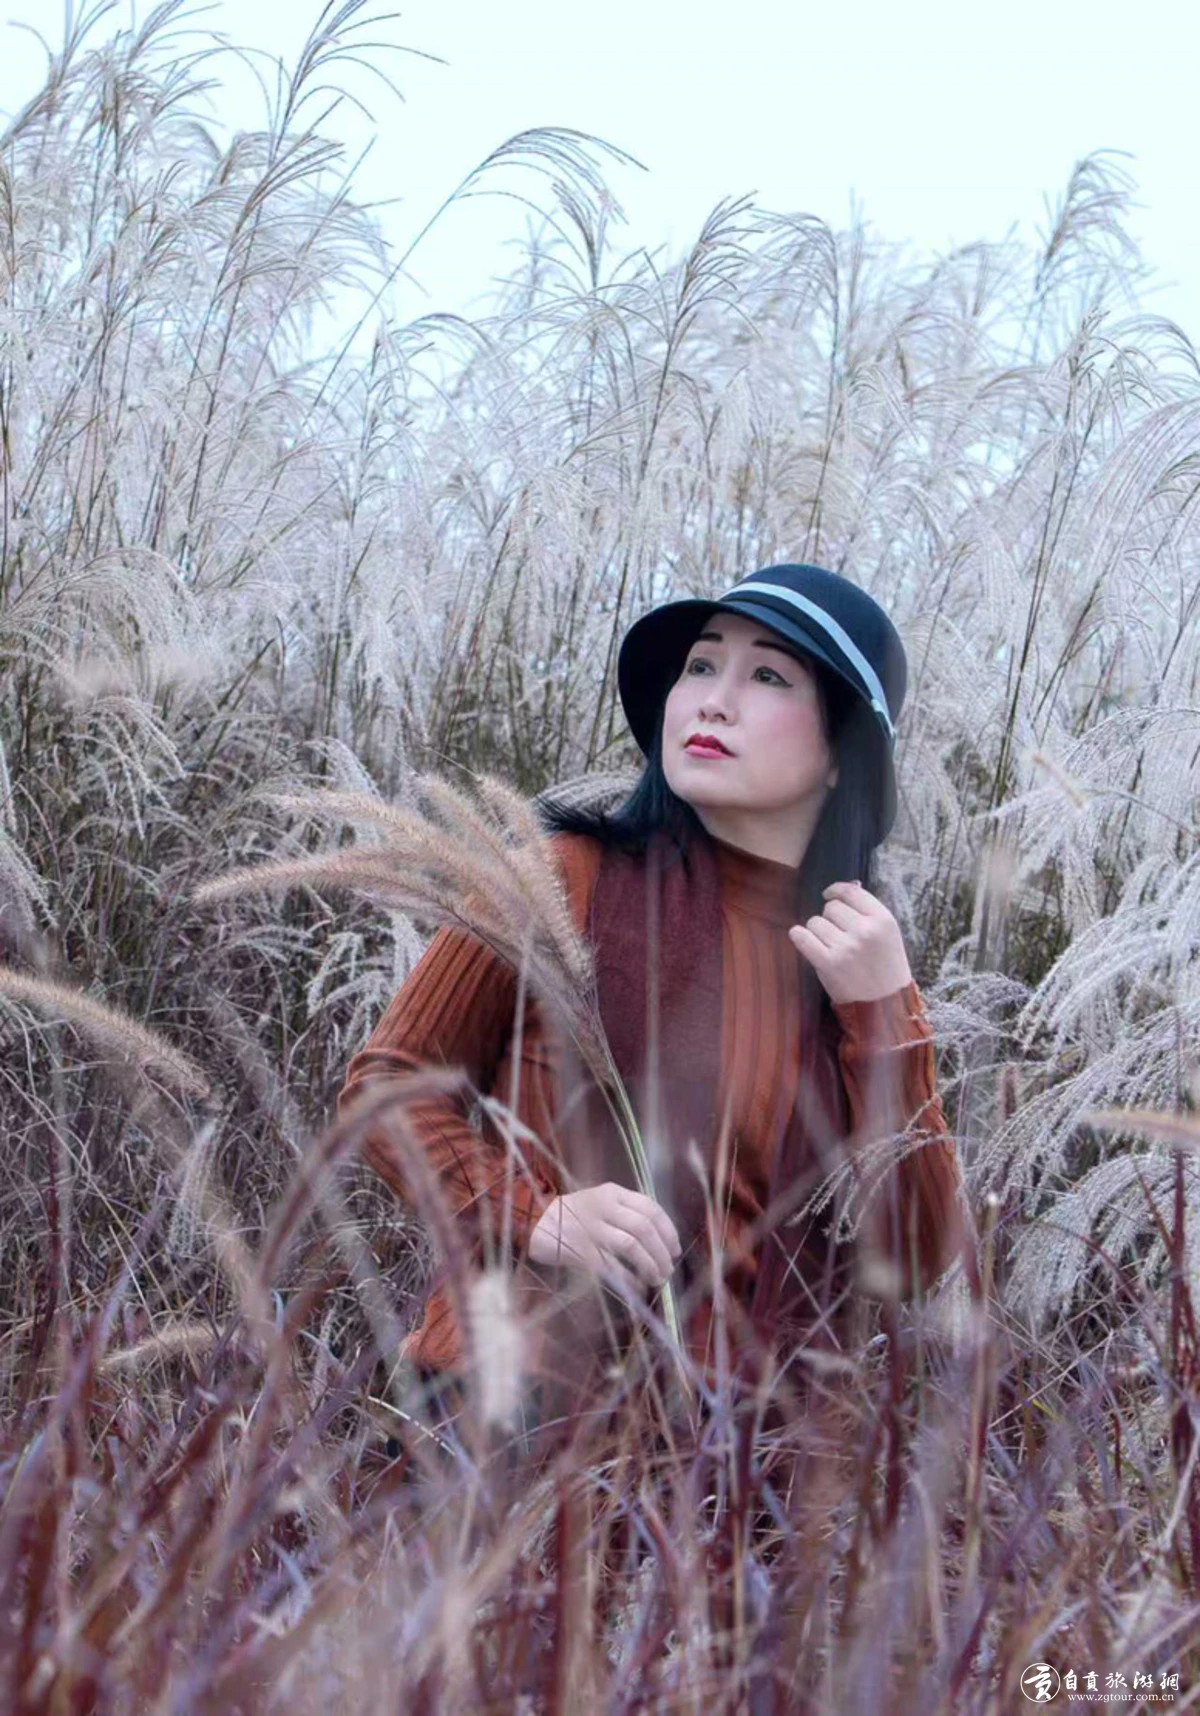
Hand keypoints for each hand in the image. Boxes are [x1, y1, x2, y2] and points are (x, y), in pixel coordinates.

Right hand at [528, 1183, 681, 1290]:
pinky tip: (637, 1286)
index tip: (676, 1249)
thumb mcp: (598, 1202)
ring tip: (657, 1278)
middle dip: (662, 1252)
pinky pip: (611, 1266)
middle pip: (644, 1228)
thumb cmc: (572, 1215)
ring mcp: (589, 1229)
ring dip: (650, 1265)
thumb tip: (661, 1241)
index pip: (650, 1207)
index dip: (668, 1230)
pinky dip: (629, 1278)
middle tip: (668, 1269)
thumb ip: (625, 1212)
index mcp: (611, 1193)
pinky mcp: (578, 1250)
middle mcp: (602, 1207)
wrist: (533, 1222)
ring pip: (631, 1246)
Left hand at [787, 880, 912, 1004]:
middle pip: (830, 907)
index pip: (851, 891)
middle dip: (830, 919)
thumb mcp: (887, 935)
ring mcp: (847, 947)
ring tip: (831, 947)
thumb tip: (849, 884)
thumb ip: (868, 911)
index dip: (836, 891)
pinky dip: (799, 937)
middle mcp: (866, 931)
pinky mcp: (828, 963)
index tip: (829, 895)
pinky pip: (802, 937)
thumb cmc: (885, 967)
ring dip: (817, 932)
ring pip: (815, 922)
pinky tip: (803, 940)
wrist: (885, 1006)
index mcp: (883, 920)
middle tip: (840, 937)